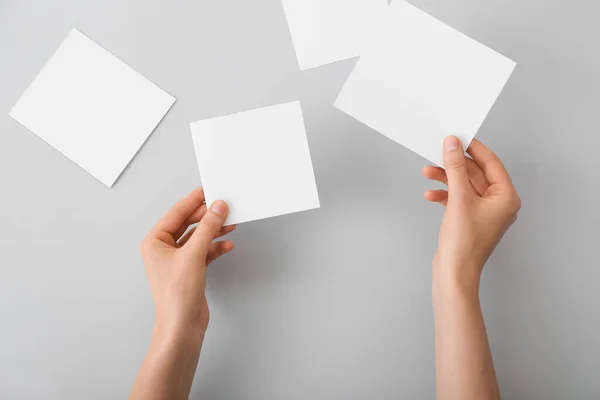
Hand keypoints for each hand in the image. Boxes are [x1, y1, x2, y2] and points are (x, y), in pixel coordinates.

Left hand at [140, 188, 235, 337]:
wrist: (182, 326)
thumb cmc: (176, 296)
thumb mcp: (193, 255)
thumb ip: (207, 228)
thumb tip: (217, 207)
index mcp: (155, 241)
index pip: (177, 213)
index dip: (194, 200)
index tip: (209, 189)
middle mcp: (163, 249)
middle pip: (189, 224)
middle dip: (208, 217)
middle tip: (225, 206)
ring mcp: (177, 260)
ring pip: (198, 237)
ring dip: (214, 231)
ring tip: (230, 223)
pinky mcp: (190, 270)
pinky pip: (204, 251)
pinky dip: (215, 247)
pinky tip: (227, 245)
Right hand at [423, 137, 520, 295]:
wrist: (454, 273)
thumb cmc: (464, 243)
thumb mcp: (459, 198)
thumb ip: (455, 168)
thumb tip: (452, 144)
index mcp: (505, 197)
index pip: (490, 162)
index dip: (473, 148)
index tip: (457, 137)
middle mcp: (498, 203)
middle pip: (475, 173)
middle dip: (454, 164)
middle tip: (438, 152)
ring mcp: (483, 212)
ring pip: (464, 185)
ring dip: (446, 178)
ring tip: (427, 172)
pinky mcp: (469, 219)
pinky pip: (458, 198)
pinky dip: (444, 194)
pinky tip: (431, 194)